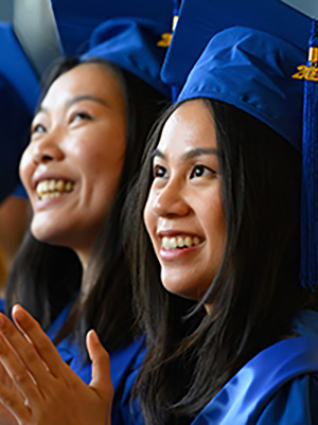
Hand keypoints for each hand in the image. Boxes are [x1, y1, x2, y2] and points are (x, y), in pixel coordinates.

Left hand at [0, 305, 112, 424]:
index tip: (18, 310)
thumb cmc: (96, 422)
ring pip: (17, 374)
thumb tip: (92, 333)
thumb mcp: (104, 389)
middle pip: (28, 355)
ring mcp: (39, 405)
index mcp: (68, 378)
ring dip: (2, 353)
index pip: (45, 345)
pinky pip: (11, 402)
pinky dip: (0, 388)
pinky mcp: (30, 422)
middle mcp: (52, 388)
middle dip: (11, 334)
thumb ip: (100, 359)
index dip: (30, 327)